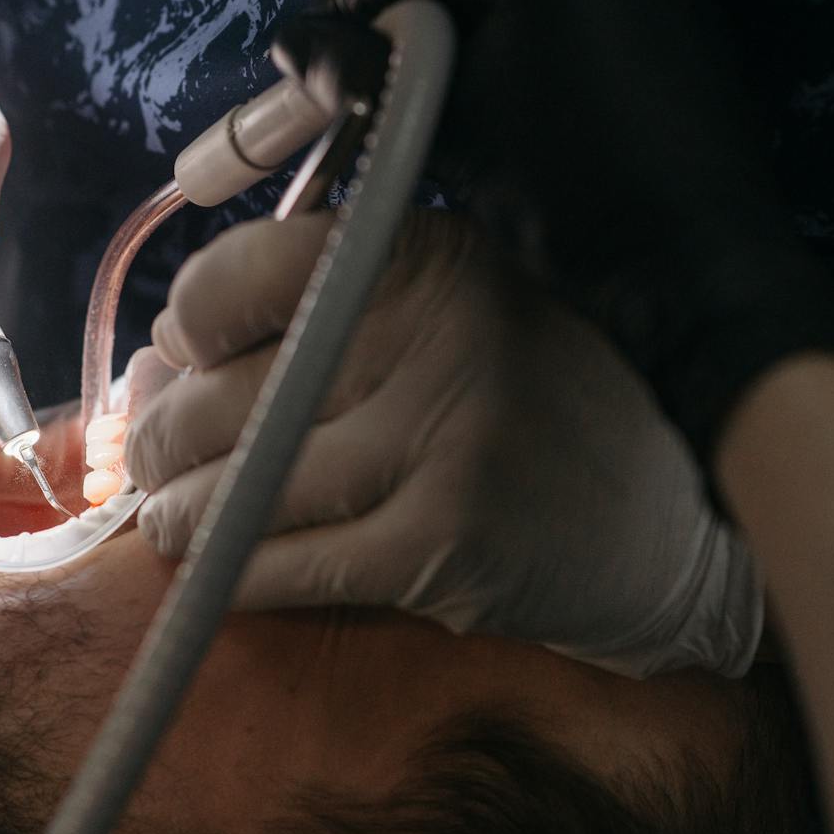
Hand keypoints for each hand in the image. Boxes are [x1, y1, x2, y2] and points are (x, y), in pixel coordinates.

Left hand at [126, 210, 762, 677]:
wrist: (675, 521)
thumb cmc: (540, 409)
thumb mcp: (458, 315)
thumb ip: (326, 314)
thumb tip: (160, 360)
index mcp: (431, 258)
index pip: (239, 278)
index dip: (192, 327)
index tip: (192, 358)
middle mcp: (435, 335)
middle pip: (226, 395)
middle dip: (169, 440)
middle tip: (158, 462)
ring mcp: (440, 443)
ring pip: (243, 489)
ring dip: (186, 516)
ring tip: (177, 520)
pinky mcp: (440, 544)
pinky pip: (288, 566)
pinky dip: (237, 575)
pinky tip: (225, 570)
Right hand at [275, 0, 833, 463]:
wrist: (697, 276)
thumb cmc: (566, 196)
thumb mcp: (449, 128)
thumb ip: (365, 74)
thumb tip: (292, 43)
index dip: (358, 0)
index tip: (314, 46)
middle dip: (420, 25)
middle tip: (367, 79)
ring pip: (540, 5)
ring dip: (482, 44)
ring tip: (432, 104)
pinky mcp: (693, 42)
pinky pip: (592, 32)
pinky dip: (542, 60)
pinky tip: (513, 113)